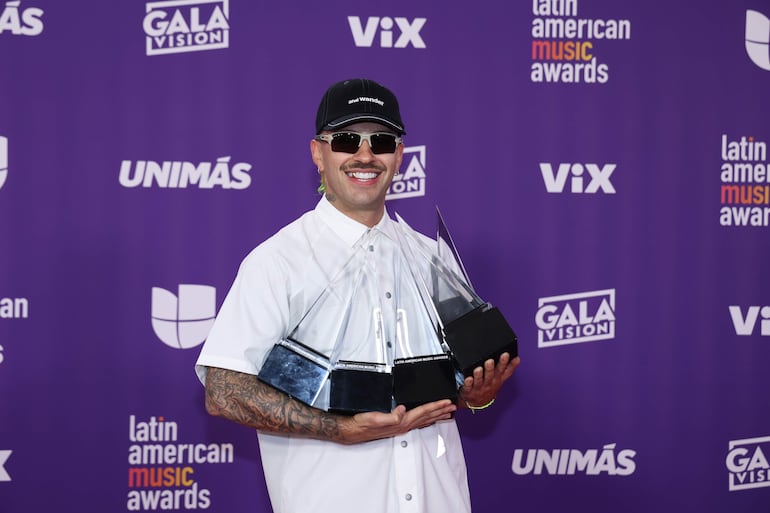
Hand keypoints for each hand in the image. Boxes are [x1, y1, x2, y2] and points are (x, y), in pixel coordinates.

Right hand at [339, 399, 456, 443]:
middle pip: (427, 417)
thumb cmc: (363, 424)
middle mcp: (404, 425)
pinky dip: (426, 419)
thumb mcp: (375, 418)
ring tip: (447, 412)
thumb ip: (389, 416)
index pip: (423, 412)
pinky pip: (417, 422)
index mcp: (401, 422)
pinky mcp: (397, 426)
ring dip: (436, 415)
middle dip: (441, 411)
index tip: (446, 402)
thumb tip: (402, 410)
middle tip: (453, 406)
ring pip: (424, 420)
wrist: (354, 431)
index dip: (436, 407)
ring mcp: (402, 427)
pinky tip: (429, 418)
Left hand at [459, 353, 519, 408]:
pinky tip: (468, 378)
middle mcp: (489, 383)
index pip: (505, 372)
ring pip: (479, 381)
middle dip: (490, 368)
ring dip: (479, 375)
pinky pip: (468, 387)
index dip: (508, 364)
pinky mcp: (469, 391)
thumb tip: (517, 358)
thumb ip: (508, 369)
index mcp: (498, 379)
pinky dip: (468, 383)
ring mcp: (479, 388)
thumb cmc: (489, 386)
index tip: (507, 355)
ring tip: (478, 369)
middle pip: (491, 376)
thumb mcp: (500, 379)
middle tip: (490, 361)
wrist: (478, 403)